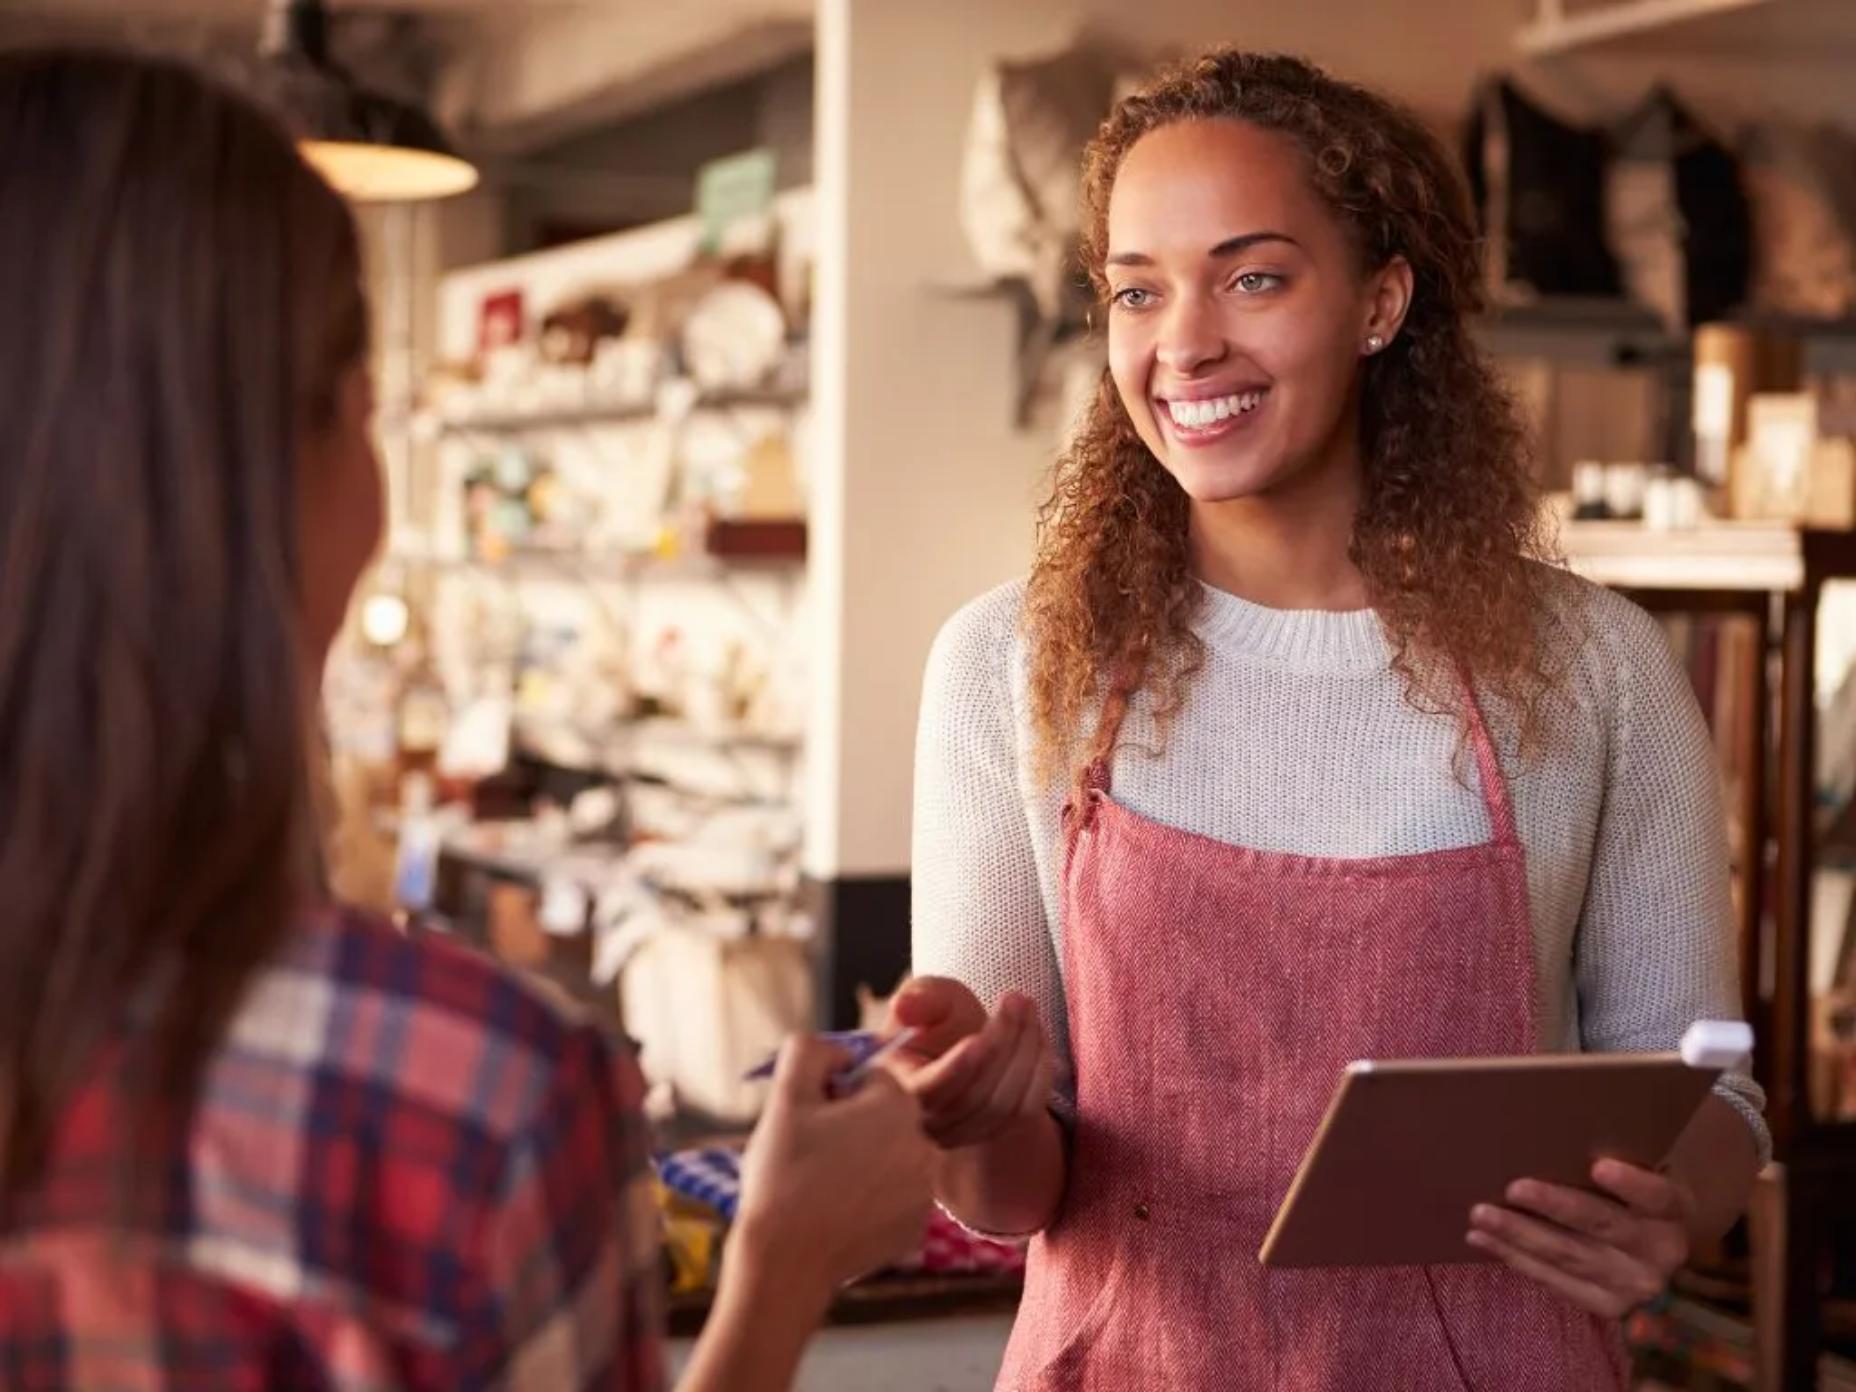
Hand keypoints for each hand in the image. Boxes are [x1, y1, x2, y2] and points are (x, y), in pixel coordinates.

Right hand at [734, 1035, 933, 1300]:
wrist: (784, 1262)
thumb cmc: (782, 1174)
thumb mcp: (786, 1096)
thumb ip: (809, 1050)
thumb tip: (838, 1051)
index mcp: (899, 1106)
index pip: (869, 1080)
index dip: (833, 1097)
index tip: (810, 1124)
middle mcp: (925, 1146)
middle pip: (883, 1118)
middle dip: (850, 1129)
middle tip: (811, 1156)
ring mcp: (924, 1193)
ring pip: (888, 1158)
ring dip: (861, 1163)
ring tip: (820, 1188)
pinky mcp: (915, 1230)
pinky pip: (891, 1198)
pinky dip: (868, 1202)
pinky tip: (836, 1215)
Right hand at [886, 976, 1054, 1149]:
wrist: (960, 1043)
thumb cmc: (938, 1019)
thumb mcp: (927, 998)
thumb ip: (917, 998)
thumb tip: (904, 1007)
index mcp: (898, 1087)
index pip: (928, 1091)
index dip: (956, 1067)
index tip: (976, 1037)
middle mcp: (927, 1121)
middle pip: (975, 1096)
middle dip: (1002, 1042)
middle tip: (1016, 998)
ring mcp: (961, 1134)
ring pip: (1004, 1104)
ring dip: (1025, 1051)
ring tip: (1027, 1007)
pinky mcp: (994, 1133)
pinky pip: (1026, 1111)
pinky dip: (1039, 1070)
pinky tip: (1037, 1035)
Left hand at [1466, 1159, 1694, 1317]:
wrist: (1658, 1257)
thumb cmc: (1636, 1199)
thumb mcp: (1646, 1176)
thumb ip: (1619, 1158)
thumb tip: (1554, 1127)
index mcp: (1673, 1210)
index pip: (1657, 1196)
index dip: (1631, 1183)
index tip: (1600, 1166)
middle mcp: (1658, 1251)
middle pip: (1601, 1225)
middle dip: (1554, 1206)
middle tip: (1513, 1188)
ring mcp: (1631, 1284)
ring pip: (1568, 1256)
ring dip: (1518, 1234)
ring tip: (1480, 1215)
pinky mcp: (1606, 1305)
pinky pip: (1554, 1281)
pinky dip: (1515, 1258)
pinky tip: (1483, 1239)